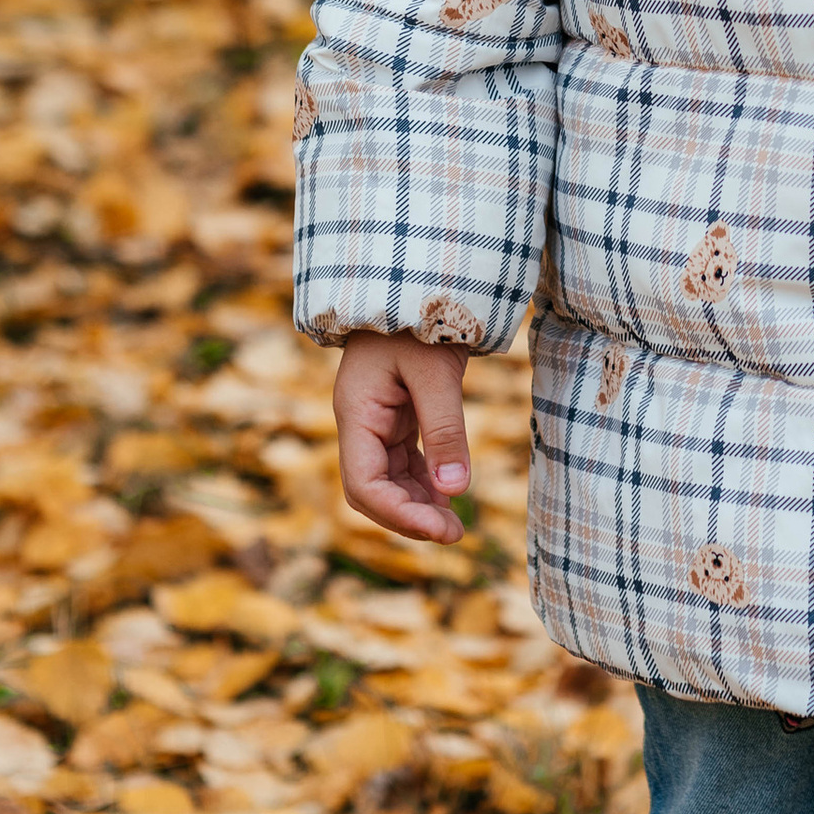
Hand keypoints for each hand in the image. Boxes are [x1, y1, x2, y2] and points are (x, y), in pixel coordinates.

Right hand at [333, 333, 473, 545]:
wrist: (414, 279)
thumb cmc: (419, 318)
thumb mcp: (436, 373)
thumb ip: (445, 430)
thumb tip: (456, 491)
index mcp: (357, 414)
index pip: (364, 485)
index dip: (399, 515)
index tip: (441, 530)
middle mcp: (360, 422)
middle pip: (373, 489)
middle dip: (409, 517)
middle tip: (455, 534)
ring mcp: (376, 419)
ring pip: (389, 478)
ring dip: (419, 503)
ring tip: (455, 523)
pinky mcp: (395, 413)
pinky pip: (403, 459)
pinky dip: (425, 480)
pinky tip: (449, 493)